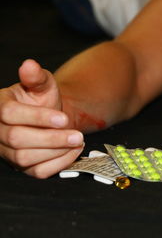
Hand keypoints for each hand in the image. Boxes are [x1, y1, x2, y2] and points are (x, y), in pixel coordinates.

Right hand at [0, 59, 83, 177]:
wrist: (49, 118)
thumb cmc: (42, 100)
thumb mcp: (43, 85)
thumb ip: (37, 77)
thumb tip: (30, 65)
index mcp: (0, 106)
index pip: (9, 114)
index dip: (38, 117)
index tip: (63, 118)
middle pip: (17, 139)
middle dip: (51, 138)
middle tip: (77, 135)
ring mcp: (7, 152)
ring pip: (25, 158)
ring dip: (56, 151)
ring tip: (77, 141)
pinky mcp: (21, 167)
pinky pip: (37, 172)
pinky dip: (58, 164)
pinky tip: (73, 151)